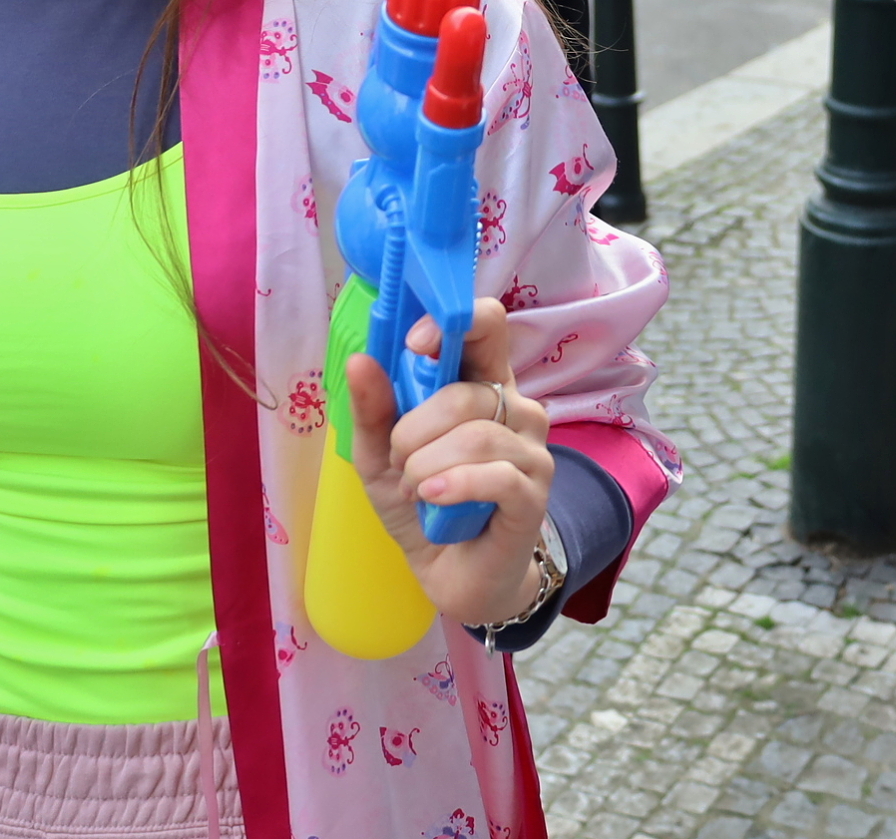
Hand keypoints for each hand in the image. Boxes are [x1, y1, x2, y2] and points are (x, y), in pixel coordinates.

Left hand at [346, 297, 555, 629]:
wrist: (449, 572)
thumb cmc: (422, 502)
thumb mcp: (379, 455)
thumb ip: (373, 409)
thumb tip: (361, 360)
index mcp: (482, 382)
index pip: (488, 324)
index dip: (452, 323)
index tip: (414, 345)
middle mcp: (517, 407)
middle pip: (466, 393)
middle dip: (413, 430)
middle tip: (399, 460)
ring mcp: (532, 450)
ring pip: (475, 436)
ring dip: (425, 466)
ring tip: (415, 489)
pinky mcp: (534, 494)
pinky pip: (496, 476)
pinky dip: (453, 486)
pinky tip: (433, 499)